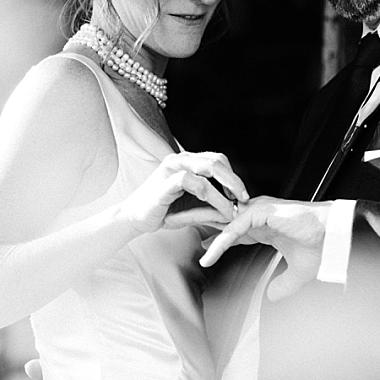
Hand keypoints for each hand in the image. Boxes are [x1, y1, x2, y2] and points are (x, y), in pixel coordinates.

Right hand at [118, 151, 248, 235]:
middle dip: (234, 180)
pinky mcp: (165, 181)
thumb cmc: (164, 212)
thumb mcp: (194, 209)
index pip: (217, 160)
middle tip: (244, 199)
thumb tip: (236, 213)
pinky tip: (216, 207)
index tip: (242, 196)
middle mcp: (180, 159)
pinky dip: (209, 195)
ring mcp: (171, 168)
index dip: (233, 176)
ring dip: (224, 191)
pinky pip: (192, 182)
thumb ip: (213, 207)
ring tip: (232, 209)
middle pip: (216, 161)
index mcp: (187, 162)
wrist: (135, 219)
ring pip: (207, 169)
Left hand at [199, 196, 331, 300]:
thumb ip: (283, 285)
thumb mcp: (297, 273)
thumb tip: (271, 298)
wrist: (334, 237)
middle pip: (227, 224)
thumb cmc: (321, 247)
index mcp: (268, 226)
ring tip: (199, 254)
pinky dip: (224, 238)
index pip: (237, 232)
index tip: (207, 253)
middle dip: (209, 234)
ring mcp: (261, 211)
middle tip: (194, 246)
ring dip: (213, 237)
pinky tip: (213, 250)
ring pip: (229, 224)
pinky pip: (236, 225)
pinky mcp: (263, 211)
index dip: (221, 242)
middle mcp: (261, 216)